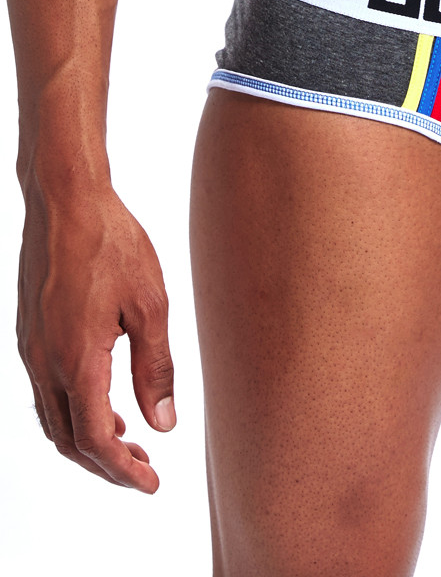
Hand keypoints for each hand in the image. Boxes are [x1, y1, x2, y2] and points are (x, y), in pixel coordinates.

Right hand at [16, 180, 174, 491]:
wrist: (67, 202)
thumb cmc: (114, 245)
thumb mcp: (150, 305)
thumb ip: (156, 368)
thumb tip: (163, 423)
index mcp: (77, 361)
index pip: (95, 440)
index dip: (123, 470)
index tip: (151, 484)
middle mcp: (44, 362)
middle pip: (69, 439)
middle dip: (106, 463)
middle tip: (144, 470)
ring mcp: (31, 348)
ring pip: (54, 417)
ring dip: (89, 438)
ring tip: (130, 439)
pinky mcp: (30, 332)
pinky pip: (46, 390)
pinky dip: (74, 409)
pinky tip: (105, 398)